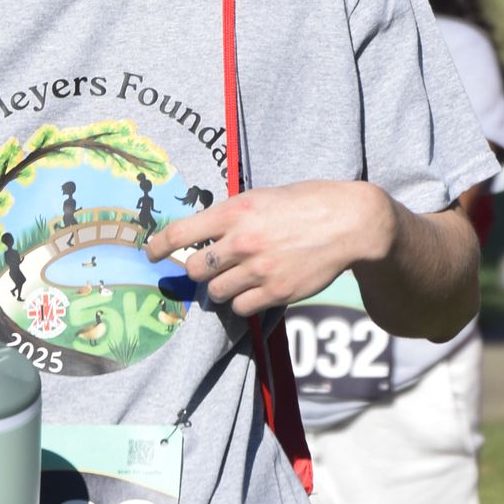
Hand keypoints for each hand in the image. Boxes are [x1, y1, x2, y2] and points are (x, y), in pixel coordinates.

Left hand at [145, 183, 395, 320]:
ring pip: (217, 292)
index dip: (159, 247)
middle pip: (196, 270)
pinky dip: (243, 303)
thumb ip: (234, 214)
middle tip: (210, 267)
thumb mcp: (264, 196)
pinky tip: (254, 291)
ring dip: (221, 288)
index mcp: (235, 211)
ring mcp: (260, 269)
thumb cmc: (308, 202)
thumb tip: (207, 231)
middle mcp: (242, 241)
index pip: (180, 233)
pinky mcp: (277, 291)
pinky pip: (242, 307)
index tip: (152, 254)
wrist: (351, 222)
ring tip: (237, 278)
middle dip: (198, 271)